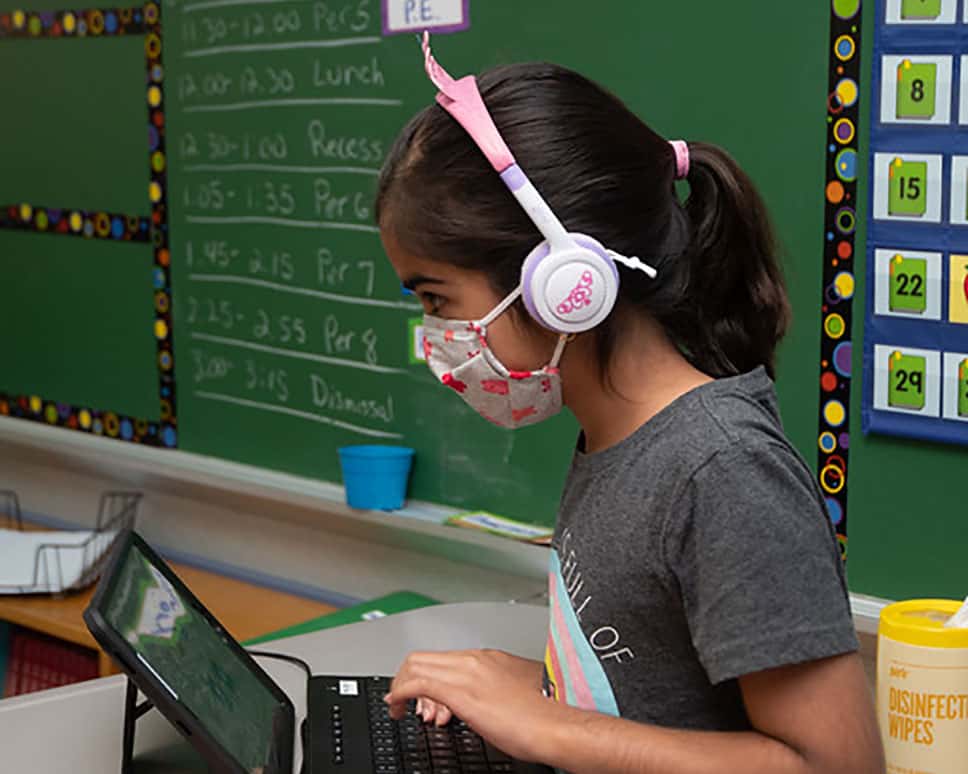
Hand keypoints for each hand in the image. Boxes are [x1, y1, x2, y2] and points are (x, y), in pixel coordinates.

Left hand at [385, 649, 558, 761]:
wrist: (559, 725)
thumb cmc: (547, 714)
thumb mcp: (516, 694)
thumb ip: (494, 691)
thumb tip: (484, 703)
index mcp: (489, 658)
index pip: (444, 659)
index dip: (427, 678)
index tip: (425, 700)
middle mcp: (475, 659)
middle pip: (424, 656)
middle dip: (406, 679)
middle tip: (404, 704)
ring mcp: (467, 672)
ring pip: (416, 665)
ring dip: (401, 687)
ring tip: (401, 710)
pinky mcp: (461, 692)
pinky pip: (417, 683)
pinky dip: (399, 693)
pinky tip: (396, 706)